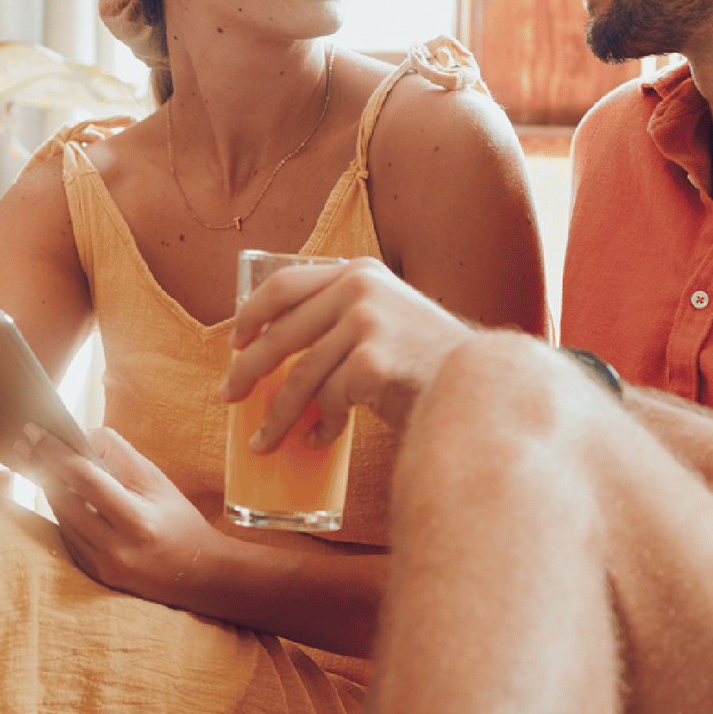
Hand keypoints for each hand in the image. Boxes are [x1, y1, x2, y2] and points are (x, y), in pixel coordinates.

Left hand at [22, 423, 223, 604]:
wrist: (198, 573)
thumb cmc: (179, 520)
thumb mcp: (156, 480)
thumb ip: (119, 454)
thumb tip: (83, 435)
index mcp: (136, 520)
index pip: (84, 479)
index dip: (55, 452)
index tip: (34, 431)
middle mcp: (115, 548)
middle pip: (64, 499)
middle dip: (44, 468)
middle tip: (29, 445)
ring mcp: (102, 566)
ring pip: (61, 518)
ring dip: (50, 489)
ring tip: (43, 465)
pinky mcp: (94, 575)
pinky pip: (67, 537)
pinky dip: (63, 513)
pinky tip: (64, 495)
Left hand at [221, 257, 468, 450]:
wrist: (483, 382)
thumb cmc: (426, 363)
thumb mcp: (385, 320)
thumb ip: (341, 319)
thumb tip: (275, 353)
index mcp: (358, 273)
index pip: (284, 284)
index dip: (251, 315)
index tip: (235, 342)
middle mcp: (359, 289)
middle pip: (280, 334)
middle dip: (247, 371)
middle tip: (229, 396)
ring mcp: (366, 323)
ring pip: (299, 376)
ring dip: (277, 415)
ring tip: (264, 441)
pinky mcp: (372, 361)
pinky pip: (328, 401)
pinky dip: (319, 427)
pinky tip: (319, 441)